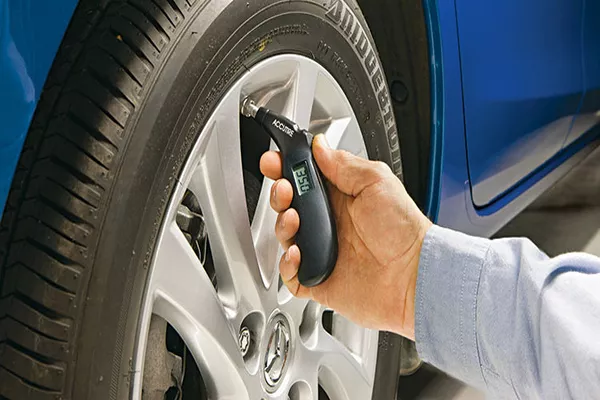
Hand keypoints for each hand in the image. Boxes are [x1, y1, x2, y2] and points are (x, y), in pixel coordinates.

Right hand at [260, 135, 431, 338]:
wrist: (413, 275)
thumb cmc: (404, 230)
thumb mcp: (377, 182)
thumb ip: (344, 163)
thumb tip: (320, 146)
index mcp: (341, 197)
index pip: (304, 178)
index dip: (285, 168)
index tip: (275, 161)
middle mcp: (329, 222)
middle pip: (288, 205)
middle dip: (279, 193)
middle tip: (285, 189)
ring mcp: (322, 250)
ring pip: (285, 236)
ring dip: (282, 225)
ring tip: (294, 219)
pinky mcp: (319, 278)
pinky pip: (290, 273)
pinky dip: (287, 264)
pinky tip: (298, 253)